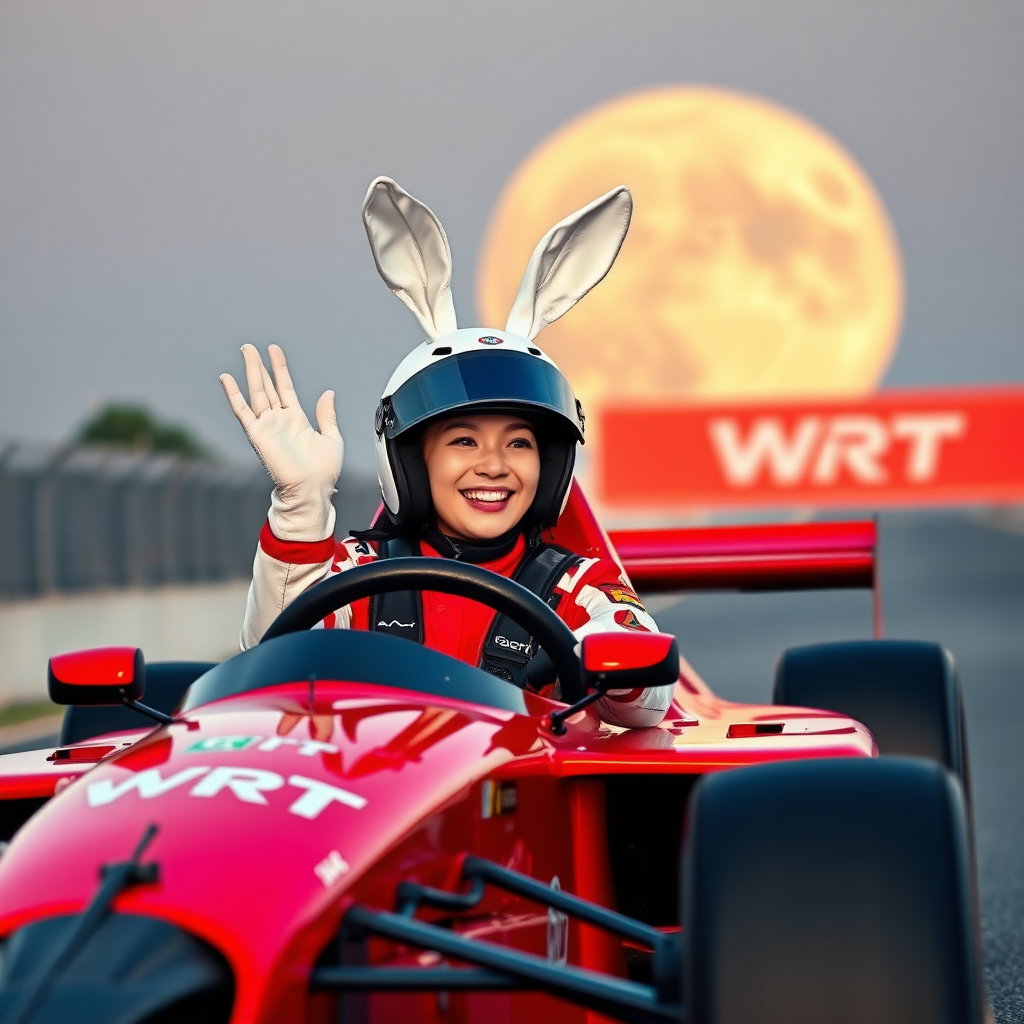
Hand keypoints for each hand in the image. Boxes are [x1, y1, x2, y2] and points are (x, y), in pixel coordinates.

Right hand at [220, 344, 343, 540]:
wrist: (312, 489)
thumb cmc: (324, 472)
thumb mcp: (332, 438)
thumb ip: (327, 415)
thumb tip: (328, 393)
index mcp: (297, 420)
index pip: (285, 388)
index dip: (279, 369)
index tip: (274, 350)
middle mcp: (279, 421)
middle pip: (267, 387)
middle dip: (259, 366)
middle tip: (250, 347)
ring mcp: (267, 426)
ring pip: (256, 393)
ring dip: (250, 372)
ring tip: (245, 351)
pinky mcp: (257, 434)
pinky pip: (242, 411)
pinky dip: (233, 395)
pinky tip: (226, 379)